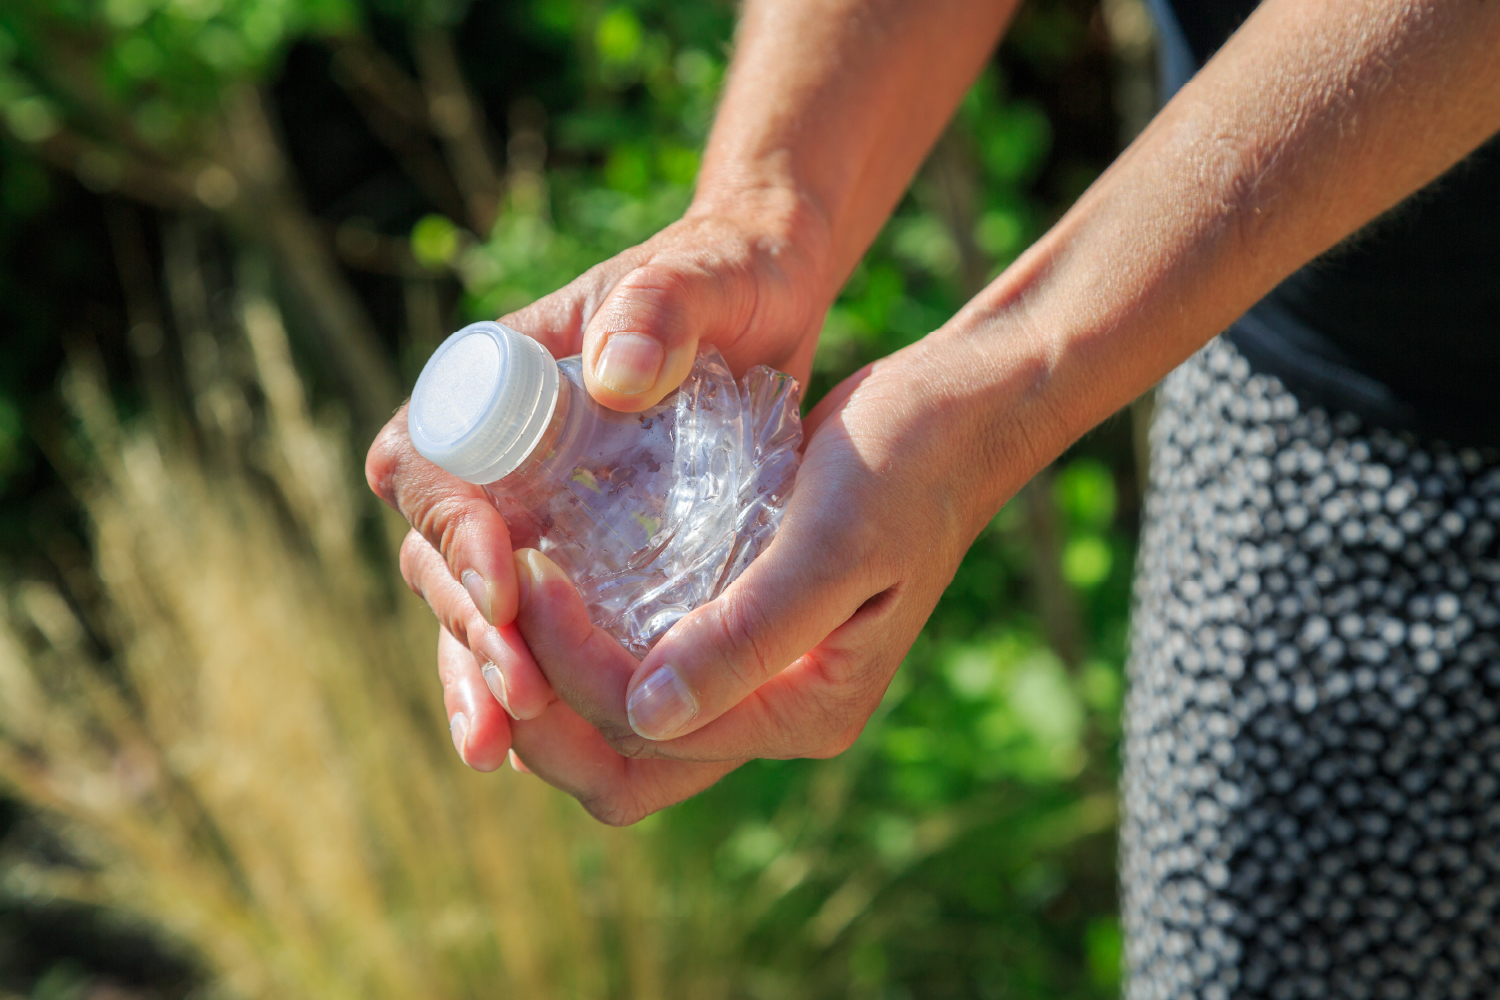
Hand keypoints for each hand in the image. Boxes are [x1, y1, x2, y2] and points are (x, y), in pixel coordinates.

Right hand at [365, 203, 833, 764]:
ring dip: (481, 676)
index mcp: (493, 380)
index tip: (504, 582)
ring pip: (475, 606)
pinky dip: (526, 683)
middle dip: (470, 628)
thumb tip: (613, 375)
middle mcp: (497, 452)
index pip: (433, 462)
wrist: (768, 296)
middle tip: (519, 693)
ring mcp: (534, 507)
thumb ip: (659, 307)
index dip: (451, 529)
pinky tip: (533, 744)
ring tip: (499, 747)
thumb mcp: (699, 278)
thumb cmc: (725, 274)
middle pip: (441, 554)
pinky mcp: (581, 552)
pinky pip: (534, 626)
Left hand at [400, 330, 1040, 821]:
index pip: (650, 734)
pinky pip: (638, 666)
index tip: (536, 573)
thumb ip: (750, 634)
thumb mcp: (834, 543)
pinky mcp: (734, 629)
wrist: (949, 419)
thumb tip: (648, 715)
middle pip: (624, 764)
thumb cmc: (903, 468)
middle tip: (499, 609)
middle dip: (544, 710)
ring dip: (554, 682)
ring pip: (621, 727)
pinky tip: (552, 579)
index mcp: (806, 709)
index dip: (574, 671)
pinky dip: (585, 643)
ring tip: (510, 597)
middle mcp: (772, 710)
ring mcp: (751, 675)